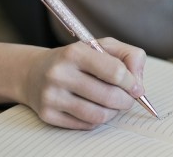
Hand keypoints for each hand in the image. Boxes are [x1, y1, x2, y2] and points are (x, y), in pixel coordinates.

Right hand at [21, 37, 146, 129]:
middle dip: (126, 100)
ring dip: (114, 112)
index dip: (131, 82)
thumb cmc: (76, 60)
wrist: (33, 72)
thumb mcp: (102, 47)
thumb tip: (138, 84)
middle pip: (109, 96)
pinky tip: (95, 109)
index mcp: (75, 52)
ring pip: (99, 115)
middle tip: (128, 99)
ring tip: (114, 105)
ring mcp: (51, 96)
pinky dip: (97, 120)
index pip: (115, 72)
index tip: (135, 87)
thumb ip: (129, 56)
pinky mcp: (47, 115)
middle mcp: (59, 74)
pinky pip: (86, 125)